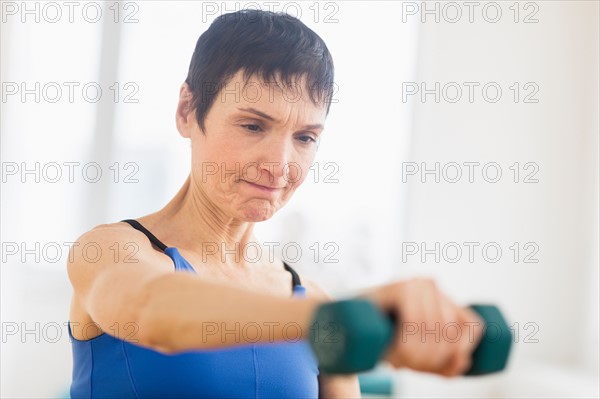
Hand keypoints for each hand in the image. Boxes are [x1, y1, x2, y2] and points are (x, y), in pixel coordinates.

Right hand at [362, 278, 483, 376]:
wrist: (342, 323)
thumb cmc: (381, 337)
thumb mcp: (419, 352)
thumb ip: (445, 360)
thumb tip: (465, 362)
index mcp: (445, 297)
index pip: (473, 327)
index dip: (458, 354)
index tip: (434, 368)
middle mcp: (433, 286)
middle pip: (451, 332)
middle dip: (431, 359)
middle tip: (407, 365)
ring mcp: (416, 284)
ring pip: (433, 329)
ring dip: (414, 356)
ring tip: (395, 359)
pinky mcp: (399, 287)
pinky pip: (414, 321)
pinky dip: (405, 343)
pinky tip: (393, 351)